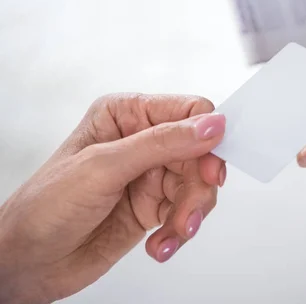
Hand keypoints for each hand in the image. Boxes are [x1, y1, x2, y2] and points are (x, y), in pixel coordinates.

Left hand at [0, 94, 225, 302]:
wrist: (24, 262)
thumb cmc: (44, 208)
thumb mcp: (104, 167)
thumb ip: (162, 143)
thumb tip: (210, 125)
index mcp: (126, 115)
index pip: (188, 112)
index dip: (207, 139)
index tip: (209, 171)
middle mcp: (141, 141)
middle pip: (200, 154)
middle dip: (197, 188)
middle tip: (188, 214)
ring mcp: (149, 175)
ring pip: (197, 186)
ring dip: (189, 214)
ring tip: (172, 234)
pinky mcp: (153, 205)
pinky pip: (186, 212)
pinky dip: (179, 232)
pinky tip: (160, 245)